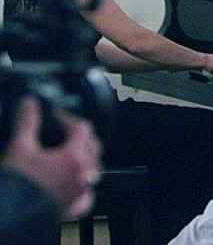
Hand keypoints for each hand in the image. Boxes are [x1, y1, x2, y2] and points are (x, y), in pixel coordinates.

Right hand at [1, 97, 101, 219]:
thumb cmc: (17, 186)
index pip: (82, 128)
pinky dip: (83, 184)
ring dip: (85, 158)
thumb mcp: (20, 147)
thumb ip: (28, 122)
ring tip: (69, 154)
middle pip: (93, 146)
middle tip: (64, 133)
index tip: (56, 118)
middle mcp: (84, 174)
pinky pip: (87, 193)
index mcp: (74, 157)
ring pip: (94, 168)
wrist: (11, 216)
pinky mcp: (75, 208)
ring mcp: (82, 191)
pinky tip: (73, 182)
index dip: (68, 119)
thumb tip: (30, 103)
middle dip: (80, 137)